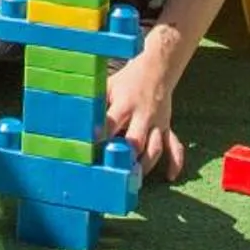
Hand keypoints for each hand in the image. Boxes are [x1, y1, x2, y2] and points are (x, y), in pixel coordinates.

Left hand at [105, 49, 185, 178]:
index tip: (92, 148)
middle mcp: (143, 115)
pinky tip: (170, 176)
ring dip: (146, 165)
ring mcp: (157, 123)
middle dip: (127, 156)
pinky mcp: (167, 128)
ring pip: (155, 148)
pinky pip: (174, 146)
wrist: (158, 69)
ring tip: (135, 179)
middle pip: (136, 139)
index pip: (112, 121)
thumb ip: (95, 102)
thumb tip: (75, 118)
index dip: (103, 134)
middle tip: (116, 172)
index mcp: (125, 104)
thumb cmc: (127, 81)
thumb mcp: (108, 86)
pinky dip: (175, 162)